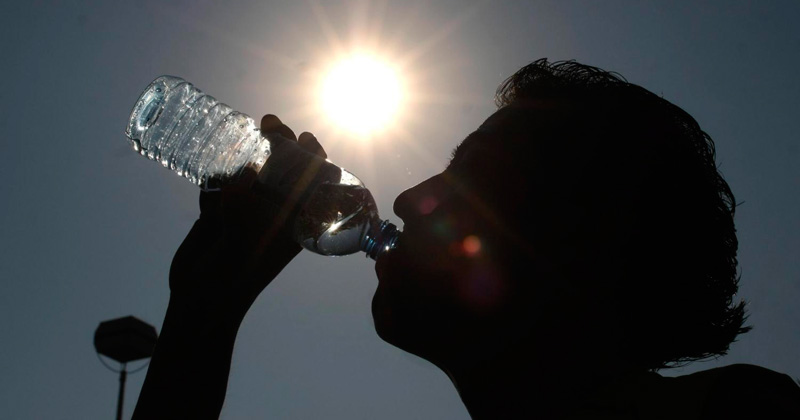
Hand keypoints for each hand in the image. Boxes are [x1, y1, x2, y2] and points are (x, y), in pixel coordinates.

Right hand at [168, 114, 327, 320]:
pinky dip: (218, 175)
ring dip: (251, 153)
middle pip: (284, 171)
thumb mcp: (251, 234)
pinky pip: (221, 185)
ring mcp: (243, 213)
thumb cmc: (237, 270)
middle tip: (272, 124)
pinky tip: (215, 175)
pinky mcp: (217, 214)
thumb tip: (245, 170)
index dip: (314, 159)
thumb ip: (246, 200)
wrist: (201, 297)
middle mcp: (272, 215)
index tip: (307, 138)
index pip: (314, 184)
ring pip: (253, 173)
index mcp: (294, 222)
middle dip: (281, 144)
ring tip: (252, 133)